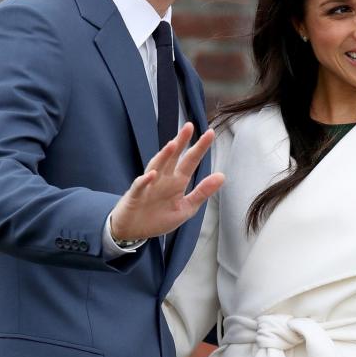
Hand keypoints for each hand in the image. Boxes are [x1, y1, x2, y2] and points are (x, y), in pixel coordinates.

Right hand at [110, 123, 223, 239]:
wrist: (133, 230)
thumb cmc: (159, 217)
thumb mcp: (186, 208)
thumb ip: (202, 192)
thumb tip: (222, 176)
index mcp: (177, 182)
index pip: (190, 161)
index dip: (199, 148)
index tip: (210, 133)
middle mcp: (163, 179)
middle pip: (173, 157)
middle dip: (180, 142)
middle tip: (189, 127)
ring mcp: (149, 186)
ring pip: (156, 166)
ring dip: (164, 156)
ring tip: (173, 145)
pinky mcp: (135, 196)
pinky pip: (140, 186)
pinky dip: (145, 180)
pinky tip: (152, 174)